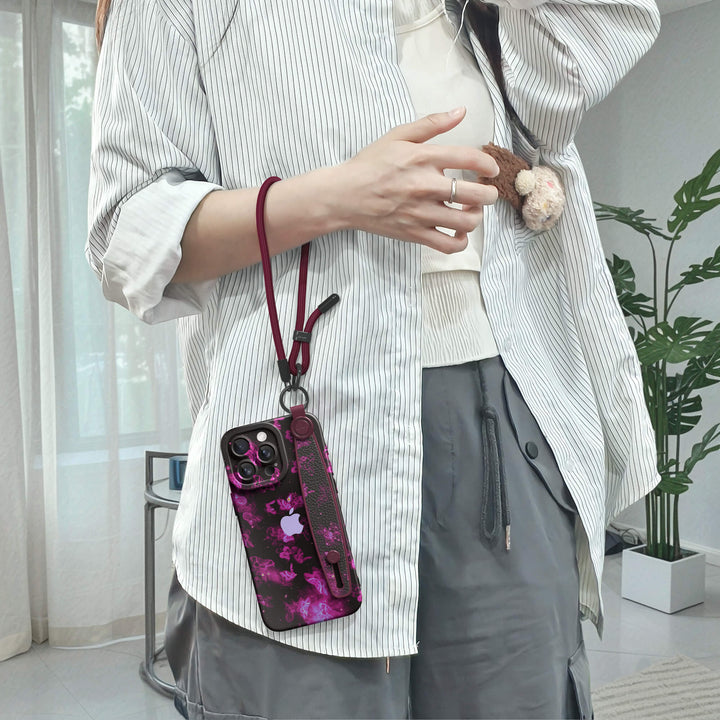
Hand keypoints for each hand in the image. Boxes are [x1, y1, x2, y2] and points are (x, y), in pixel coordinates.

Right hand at [334, 107, 499, 252]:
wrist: (344, 195)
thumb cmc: (370, 165)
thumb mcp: (398, 136)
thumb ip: (432, 123)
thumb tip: (461, 111)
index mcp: (423, 158)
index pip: (470, 159)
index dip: (488, 164)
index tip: (490, 170)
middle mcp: (425, 186)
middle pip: (476, 195)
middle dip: (489, 194)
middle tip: (486, 193)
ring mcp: (420, 213)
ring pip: (466, 222)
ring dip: (476, 217)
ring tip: (470, 211)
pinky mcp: (414, 234)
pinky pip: (448, 245)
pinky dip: (460, 241)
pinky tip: (457, 232)